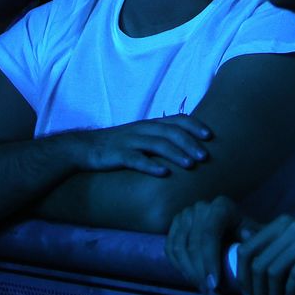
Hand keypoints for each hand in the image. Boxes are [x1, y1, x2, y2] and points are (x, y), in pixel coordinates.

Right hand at [63, 114, 212, 176]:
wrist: (84, 148)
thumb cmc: (118, 145)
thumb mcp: (140, 138)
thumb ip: (160, 139)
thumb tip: (187, 148)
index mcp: (150, 124)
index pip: (177, 120)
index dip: (194, 126)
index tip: (210, 136)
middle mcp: (142, 129)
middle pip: (170, 132)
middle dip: (190, 143)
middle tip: (205, 156)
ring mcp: (130, 141)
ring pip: (157, 144)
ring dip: (176, 154)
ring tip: (190, 165)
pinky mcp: (117, 154)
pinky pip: (136, 159)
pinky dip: (150, 165)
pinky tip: (163, 174)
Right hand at [166, 195, 245, 294]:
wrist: (232, 226)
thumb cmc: (246, 232)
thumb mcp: (256, 234)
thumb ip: (255, 236)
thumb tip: (246, 235)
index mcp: (221, 207)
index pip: (209, 235)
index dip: (209, 261)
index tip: (215, 285)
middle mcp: (199, 208)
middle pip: (193, 245)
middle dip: (201, 275)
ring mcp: (184, 216)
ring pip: (179, 250)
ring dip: (190, 275)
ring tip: (205, 292)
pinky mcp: (174, 226)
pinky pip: (171, 250)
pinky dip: (180, 268)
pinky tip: (193, 281)